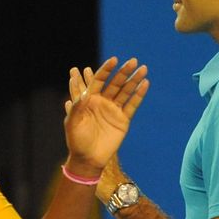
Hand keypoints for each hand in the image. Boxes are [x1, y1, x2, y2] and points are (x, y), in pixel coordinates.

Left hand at [62, 57, 148, 175]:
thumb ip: (76, 108)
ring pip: (126, 91)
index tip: (114, 60)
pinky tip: (145, 84)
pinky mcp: (123, 120)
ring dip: (134, 80)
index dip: (106, 69)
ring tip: (143, 69)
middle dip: (124, 72)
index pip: (99, 80)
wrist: (87, 159)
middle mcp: (103, 101)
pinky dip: (139, 95)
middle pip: (115, 83)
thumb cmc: (76, 140)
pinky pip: (132, 105)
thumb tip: (82, 95)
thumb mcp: (72, 123)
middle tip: (133, 60)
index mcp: (89, 99)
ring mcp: (114, 110)